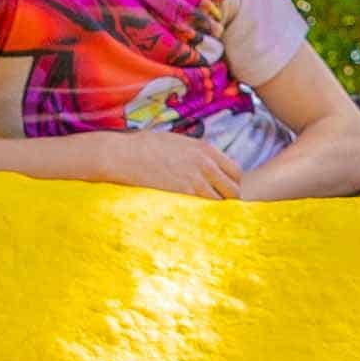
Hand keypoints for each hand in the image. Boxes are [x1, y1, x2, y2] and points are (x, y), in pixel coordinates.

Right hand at [60, 131, 245, 199]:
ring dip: (217, 210)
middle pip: (234, 189)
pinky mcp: (183, 195)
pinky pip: (204, 210)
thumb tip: (203, 162)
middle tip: (218, 207)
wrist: (123, 155)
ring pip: (222, 203)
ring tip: (208, 216)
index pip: (235, 171)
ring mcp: (196, 181)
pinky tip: (196, 218)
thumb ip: (195, 153)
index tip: (223, 190)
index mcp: (205, 149)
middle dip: (229, 199)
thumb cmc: (144, 147)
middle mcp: (205, 165)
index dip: (232, 183)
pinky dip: (204, 215)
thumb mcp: (177, 142)